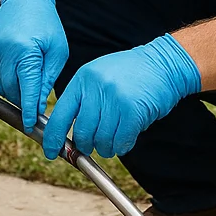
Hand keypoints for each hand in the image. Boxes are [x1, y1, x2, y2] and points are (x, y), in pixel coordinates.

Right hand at [0, 0, 68, 132]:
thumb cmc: (46, 24)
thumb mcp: (57, 51)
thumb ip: (47, 80)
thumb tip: (37, 106)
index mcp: (25, 50)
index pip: (26, 89)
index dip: (28, 111)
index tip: (30, 126)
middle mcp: (3, 50)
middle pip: (11, 90)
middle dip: (23, 99)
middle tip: (35, 102)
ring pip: (0, 86)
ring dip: (13, 89)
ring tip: (27, 78)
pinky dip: (4, 78)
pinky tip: (16, 68)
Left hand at [42, 34, 199, 159]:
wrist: (164, 63)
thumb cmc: (131, 73)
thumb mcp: (99, 76)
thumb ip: (83, 100)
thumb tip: (66, 133)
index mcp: (83, 79)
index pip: (59, 115)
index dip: (53, 138)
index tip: (51, 151)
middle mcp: (96, 88)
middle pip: (81, 132)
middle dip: (85, 146)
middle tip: (92, 145)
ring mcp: (115, 99)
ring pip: (101, 141)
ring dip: (106, 148)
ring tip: (113, 140)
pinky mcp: (133, 111)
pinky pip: (121, 141)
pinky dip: (122, 146)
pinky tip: (126, 139)